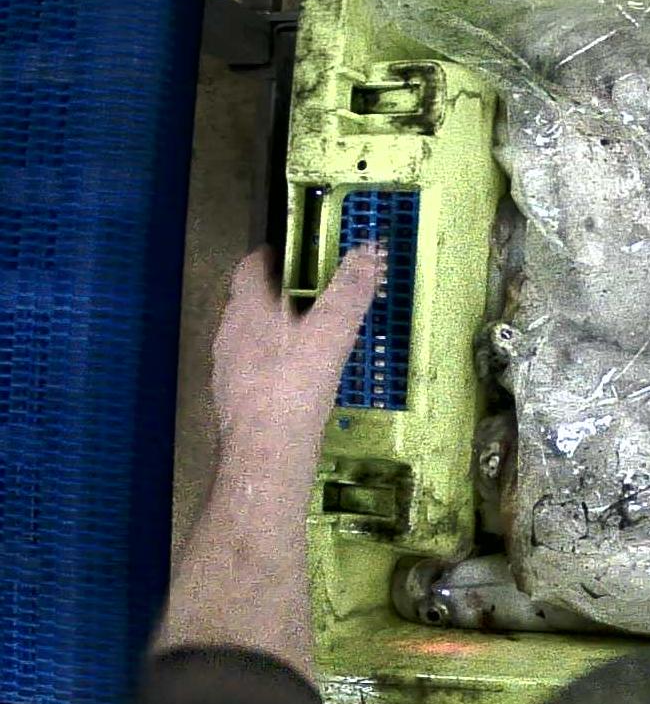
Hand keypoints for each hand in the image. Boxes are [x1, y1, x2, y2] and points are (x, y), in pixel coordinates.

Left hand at [156, 245, 382, 675]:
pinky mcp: (233, 401)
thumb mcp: (332, 331)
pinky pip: (253, 370)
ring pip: (250, 337)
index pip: (251, 265)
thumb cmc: (295, 384)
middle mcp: (228, 333)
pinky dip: (274, 365)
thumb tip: (370, 248)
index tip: (303, 257)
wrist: (266, 455)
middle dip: (281, 294)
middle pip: (251, 301)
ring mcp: (226, 370)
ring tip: (313, 339)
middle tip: (318, 298)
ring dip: (276, 331)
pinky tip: (297, 382)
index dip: (275, 256)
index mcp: (246, 309)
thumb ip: (350, 290)